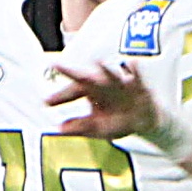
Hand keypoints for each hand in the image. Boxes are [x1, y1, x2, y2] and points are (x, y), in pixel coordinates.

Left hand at [45, 59, 160, 140]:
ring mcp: (122, 85)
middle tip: (56, 65)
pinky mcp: (139, 88)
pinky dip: (135, 71)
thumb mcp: (98, 128)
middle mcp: (105, 85)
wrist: (145, 121)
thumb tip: (59, 129)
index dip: (61, 96)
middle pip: (87, 78)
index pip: (74, 91)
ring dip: (105, 70)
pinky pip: (138, 78)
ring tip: (97, 61)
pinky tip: (132, 63)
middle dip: (72, 73)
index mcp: (93, 93)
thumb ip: (80, 127)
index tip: (46, 102)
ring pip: (111, 76)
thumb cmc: (118, 121)